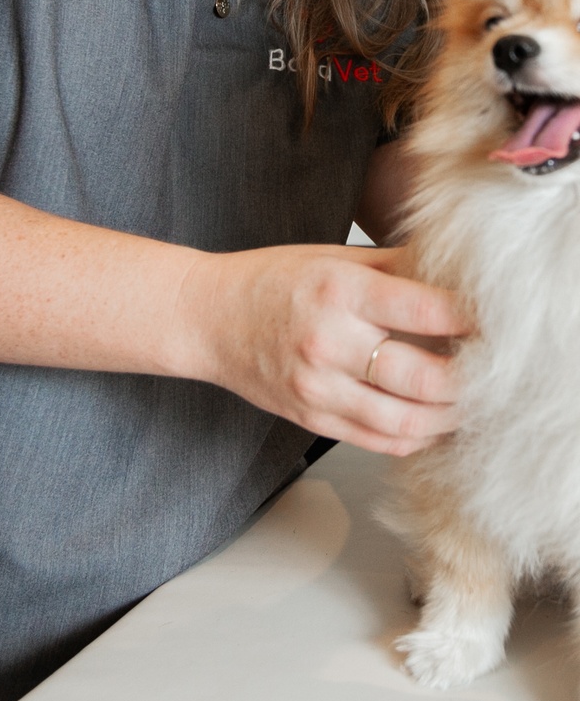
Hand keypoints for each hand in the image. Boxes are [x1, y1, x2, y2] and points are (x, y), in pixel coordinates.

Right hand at [173, 244, 467, 455]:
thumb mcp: (331, 259)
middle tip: (491, 369)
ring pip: (409, 421)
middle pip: (428, 378)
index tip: (495, 322)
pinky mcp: (311, 417)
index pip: (429, 311)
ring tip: (470, 401)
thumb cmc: (269, 281)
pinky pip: (381, 441)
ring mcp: (318, 386)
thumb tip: (457, 275)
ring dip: (452, 417)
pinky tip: (433, 421)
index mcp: (339, 290)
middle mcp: (329, 340)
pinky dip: (418, 437)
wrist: (205, 318)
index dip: (474, 321)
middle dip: (473, 378)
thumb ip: (395, 268)